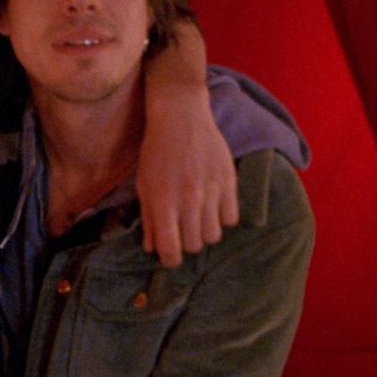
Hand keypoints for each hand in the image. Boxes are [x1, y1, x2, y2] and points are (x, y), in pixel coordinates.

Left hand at [138, 86, 237, 266]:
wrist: (181, 117)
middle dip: (186, 244)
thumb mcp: (144, 184)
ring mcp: (211, 191)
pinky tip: (213, 206)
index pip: (170, 249)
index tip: (169, 256)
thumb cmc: (156, 151)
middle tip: (182, 230)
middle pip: (194, 246)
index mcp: (162, 201)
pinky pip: (231, 218)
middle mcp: (188, 199)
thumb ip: (149, 218)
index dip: (169, 259)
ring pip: (214, 235)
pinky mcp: (229, 182)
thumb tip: (152, 248)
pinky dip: (222, 218)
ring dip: (204, 232)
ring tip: (197, 217)